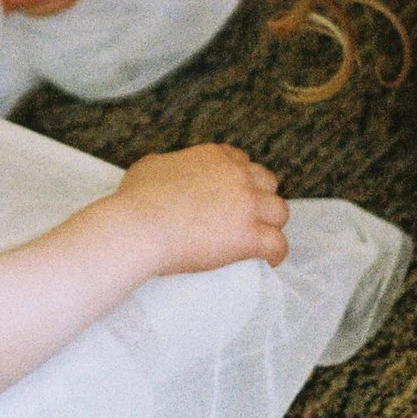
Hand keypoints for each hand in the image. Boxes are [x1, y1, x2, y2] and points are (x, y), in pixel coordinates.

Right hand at [105, 143, 292, 275]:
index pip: (242, 162)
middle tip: (247, 218)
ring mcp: (247, 205)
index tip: (233, 195)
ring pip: (280, 212)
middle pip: (267, 183)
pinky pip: (278, 244)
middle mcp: (237, 175)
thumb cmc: (137, 200)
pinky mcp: (250, 235)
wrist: (140, 227)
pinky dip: (275, 253)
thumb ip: (166, 163)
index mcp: (216, 157)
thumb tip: (163, 169)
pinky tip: (268, 260)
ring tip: (260, 240)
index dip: (240, 180)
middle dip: (261, 198)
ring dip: (271, 224)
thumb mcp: (150, 166)